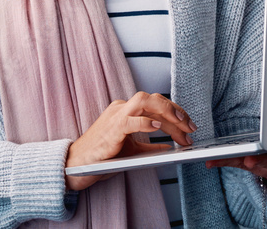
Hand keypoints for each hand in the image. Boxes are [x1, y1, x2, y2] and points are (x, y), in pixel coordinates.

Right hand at [64, 91, 196, 191]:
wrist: (76, 166)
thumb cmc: (102, 157)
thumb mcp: (132, 150)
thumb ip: (150, 145)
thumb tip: (169, 146)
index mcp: (127, 111)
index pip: (157, 104)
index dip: (176, 113)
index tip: (190, 126)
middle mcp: (122, 108)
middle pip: (154, 99)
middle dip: (176, 111)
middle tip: (191, 127)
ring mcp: (115, 116)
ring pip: (143, 101)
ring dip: (165, 110)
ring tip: (180, 123)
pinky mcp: (110, 129)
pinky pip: (129, 120)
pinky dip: (145, 122)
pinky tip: (158, 127)